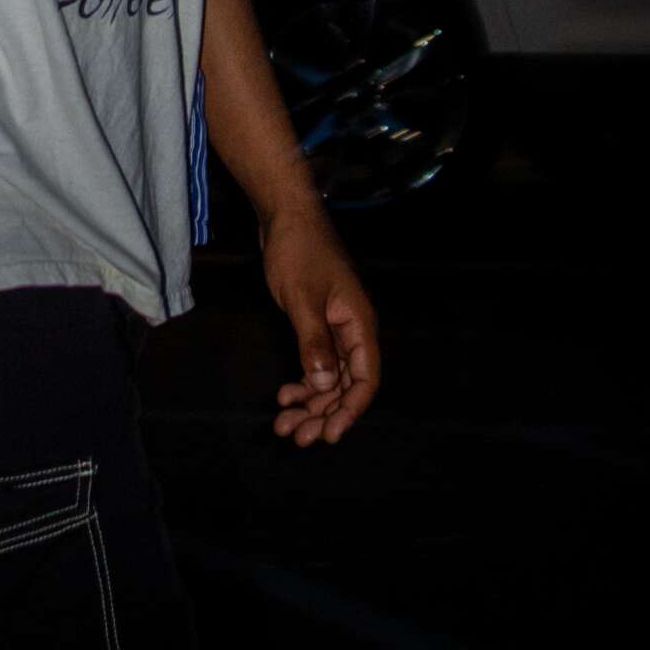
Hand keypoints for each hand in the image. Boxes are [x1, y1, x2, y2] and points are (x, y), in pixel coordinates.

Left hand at [260, 201, 379, 446]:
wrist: (285, 213)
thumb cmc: (298, 251)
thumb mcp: (303, 298)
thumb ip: (314, 343)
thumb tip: (324, 387)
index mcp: (359, 324)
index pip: (365, 379)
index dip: (350, 410)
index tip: (328, 433)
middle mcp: (352, 330)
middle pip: (345, 385)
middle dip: (323, 413)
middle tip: (296, 436)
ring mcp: (334, 328)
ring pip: (328, 378)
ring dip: (310, 402)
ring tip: (284, 423)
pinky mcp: (317, 324)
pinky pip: (316, 363)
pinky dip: (303, 381)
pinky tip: (285, 393)